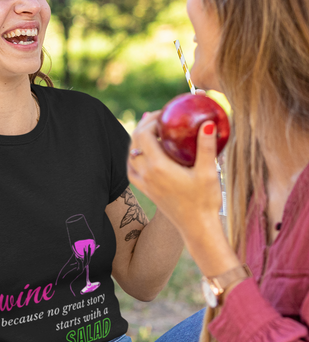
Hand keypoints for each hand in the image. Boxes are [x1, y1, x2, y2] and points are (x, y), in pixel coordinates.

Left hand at [127, 112, 220, 242]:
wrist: (197, 228)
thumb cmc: (204, 201)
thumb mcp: (209, 172)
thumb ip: (206, 146)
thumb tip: (207, 122)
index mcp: (158, 167)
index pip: (144, 135)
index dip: (151, 120)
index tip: (165, 113)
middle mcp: (146, 174)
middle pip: (135, 142)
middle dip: (144, 125)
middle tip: (159, 117)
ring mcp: (143, 183)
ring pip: (130, 155)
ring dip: (138, 140)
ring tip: (151, 129)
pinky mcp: (145, 190)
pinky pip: (132, 168)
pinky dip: (135, 156)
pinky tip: (145, 152)